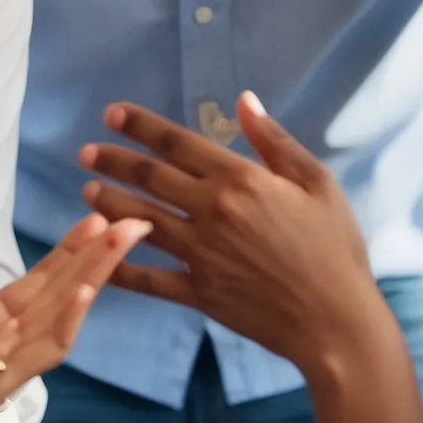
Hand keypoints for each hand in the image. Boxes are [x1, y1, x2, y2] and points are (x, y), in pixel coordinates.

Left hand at [0, 214, 148, 422]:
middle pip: (57, 296)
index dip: (66, 255)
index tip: (95, 220)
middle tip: (131, 222)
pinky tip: (85, 295)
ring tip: (118, 242)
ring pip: (56, 319)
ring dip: (90, 279)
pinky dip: (62, 324)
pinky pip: (34, 356)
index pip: (34, 286)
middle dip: (94, 259)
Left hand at [80, 93, 422, 422]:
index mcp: (239, 180)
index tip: (112, 114)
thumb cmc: (334, 248)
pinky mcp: (199, 292)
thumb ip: (275, 141)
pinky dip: (121, 267)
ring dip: (108, 203)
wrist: (337, 322)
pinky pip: (151, 279)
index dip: (140, 126)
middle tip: (85, 151)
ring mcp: (201, 254)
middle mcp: (212, 212)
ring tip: (86, 190)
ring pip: (140, 221)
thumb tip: (244, 100)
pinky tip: (99, 256)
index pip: (177, 143)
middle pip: (150, 177)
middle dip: (113, 160)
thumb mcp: (316, 183)